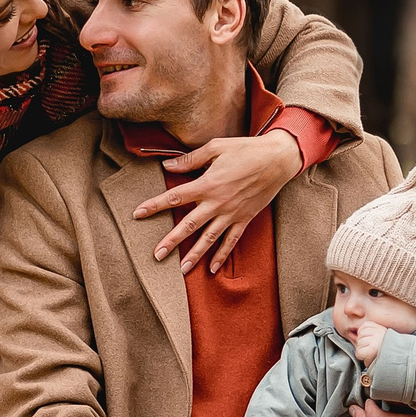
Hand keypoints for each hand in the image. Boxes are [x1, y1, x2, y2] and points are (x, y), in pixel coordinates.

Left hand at [138, 127, 301, 274]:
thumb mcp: (216, 147)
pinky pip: (231, 241)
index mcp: (207, 184)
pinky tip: (212, 268)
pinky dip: (221, 255)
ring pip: (209, 238)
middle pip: (189, 225)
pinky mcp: (245, 219)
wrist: (278, 160)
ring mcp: (232, 214)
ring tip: (181, 269)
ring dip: (194, 255)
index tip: (138, 214)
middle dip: (171, 241)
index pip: (174, 197)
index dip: (154, 206)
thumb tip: (168, 166)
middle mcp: (217, 203)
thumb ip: (191, 159)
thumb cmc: (246, 149)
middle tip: (156, 255)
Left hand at [348, 319, 385, 364]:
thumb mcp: (374, 340)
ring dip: (362, 350)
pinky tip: (369, 357)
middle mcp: (380, 333)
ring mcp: (376, 341)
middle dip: (362, 342)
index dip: (365, 335)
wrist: (391, 365)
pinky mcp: (372, 349)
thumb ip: (362, 335)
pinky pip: (358, 351)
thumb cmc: (382, 354)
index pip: (365, 325)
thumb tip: (350, 333)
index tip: (372, 342)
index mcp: (382, 329)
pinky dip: (361, 356)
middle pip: (360, 333)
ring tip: (371, 353)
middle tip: (372, 349)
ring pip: (359, 342)